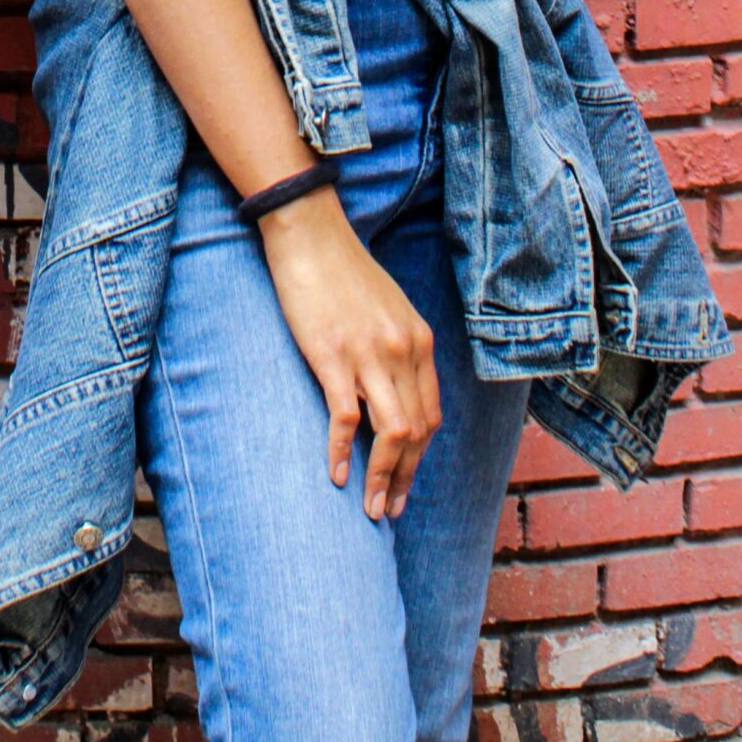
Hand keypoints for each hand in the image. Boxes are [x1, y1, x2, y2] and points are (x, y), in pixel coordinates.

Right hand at [258, 183, 441, 522]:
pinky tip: (335, 475)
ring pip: (393, 434)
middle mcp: (404, 351)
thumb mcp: (387, 308)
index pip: (432, 414)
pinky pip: (346, 419)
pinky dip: (342, 453)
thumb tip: (393, 388)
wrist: (309, 233)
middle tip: (391, 509)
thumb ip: (397, 347)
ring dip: (384, 478)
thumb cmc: (341, 269)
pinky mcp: (333, 358)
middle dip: (406, 477)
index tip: (406, 481)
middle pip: (418, 431)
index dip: (421, 456)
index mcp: (419, 341)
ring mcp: (370, 356)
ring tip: (372, 507)